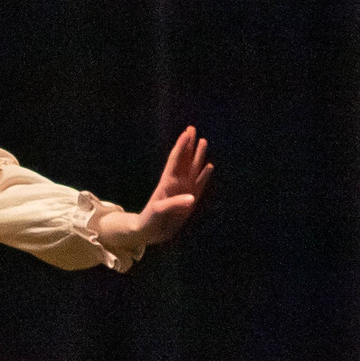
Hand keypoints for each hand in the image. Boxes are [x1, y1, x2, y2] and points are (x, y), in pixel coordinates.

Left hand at [129, 126, 212, 249]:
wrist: (150, 232)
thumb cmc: (150, 221)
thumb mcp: (160, 212)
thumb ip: (174, 204)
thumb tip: (192, 198)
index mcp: (167, 183)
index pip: (176, 160)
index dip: (181, 146)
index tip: (187, 133)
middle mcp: (177, 183)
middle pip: (184, 159)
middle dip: (188, 144)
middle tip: (192, 128)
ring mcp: (184, 190)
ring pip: (192, 168)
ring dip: (197, 155)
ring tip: (203, 141)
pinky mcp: (190, 199)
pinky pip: (199, 184)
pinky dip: (205, 175)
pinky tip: (209, 166)